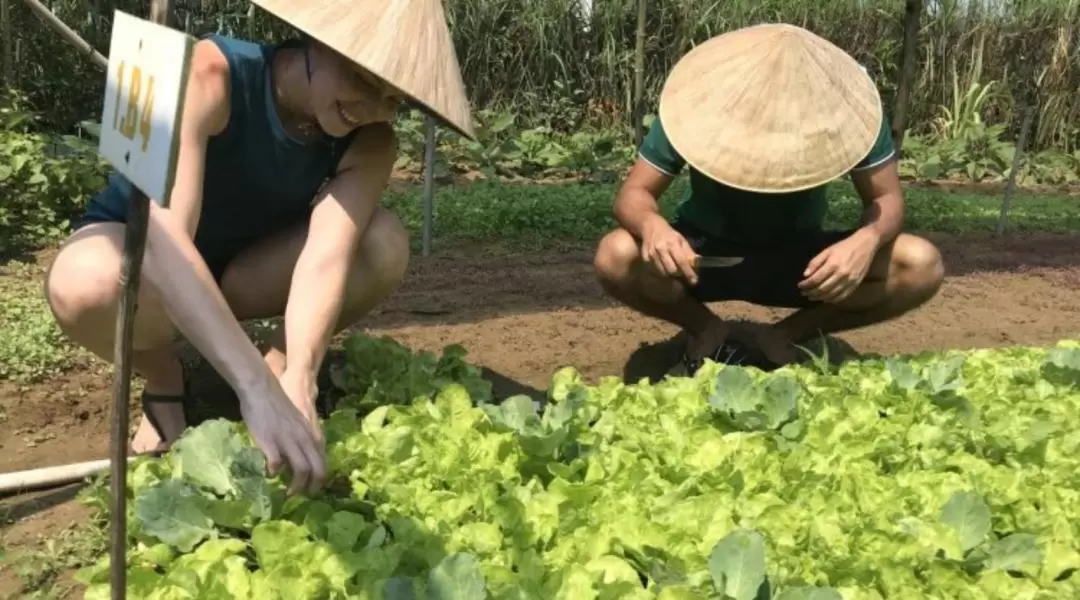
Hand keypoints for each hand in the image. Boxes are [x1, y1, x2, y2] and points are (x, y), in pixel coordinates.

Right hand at [236, 372, 325, 495]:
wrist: (262, 390)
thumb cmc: (278, 406)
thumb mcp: (297, 423)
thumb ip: (301, 439)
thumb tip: (300, 458)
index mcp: (311, 435)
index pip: (323, 463)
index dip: (320, 479)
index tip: (312, 487)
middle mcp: (304, 439)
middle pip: (317, 469)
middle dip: (312, 487)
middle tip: (303, 495)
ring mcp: (288, 441)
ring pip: (301, 470)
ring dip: (296, 485)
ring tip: (289, 492)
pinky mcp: (271, 442)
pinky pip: (277, 464)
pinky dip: (274, 473)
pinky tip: (269, 474)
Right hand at [641, 216, 698, 284]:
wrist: (650, 226)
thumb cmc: (668, 234)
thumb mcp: (681, 239)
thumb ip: (689, 252)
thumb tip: (698, 264)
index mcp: (672, 243)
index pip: (682, 261)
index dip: (688, 272)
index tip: (694, 281)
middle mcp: (661, 249)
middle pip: (671, 270)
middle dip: (679, 274)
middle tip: (682, 273)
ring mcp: (651, 254)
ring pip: (663, 273)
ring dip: (669, 274)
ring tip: (673, 269)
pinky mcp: (645, 258)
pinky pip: (655, 271)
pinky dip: (661, 271)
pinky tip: (663, 265)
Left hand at [798, 230, 878, 303]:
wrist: (865, 245)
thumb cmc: (844, 247)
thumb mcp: (827, 250)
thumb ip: (815, 262)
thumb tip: (805, 275)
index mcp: (833, 264)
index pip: (815, 280)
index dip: (806, 285)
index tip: (800, 286)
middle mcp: (841, 274)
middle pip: (822, 289)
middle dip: (811, 293)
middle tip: (804, 293)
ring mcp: (850, 281)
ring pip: (832, 295)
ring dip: (820, 298)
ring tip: (813, 296)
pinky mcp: (856, 284)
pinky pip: (842, 296)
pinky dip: (832, 299)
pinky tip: (826, 298)